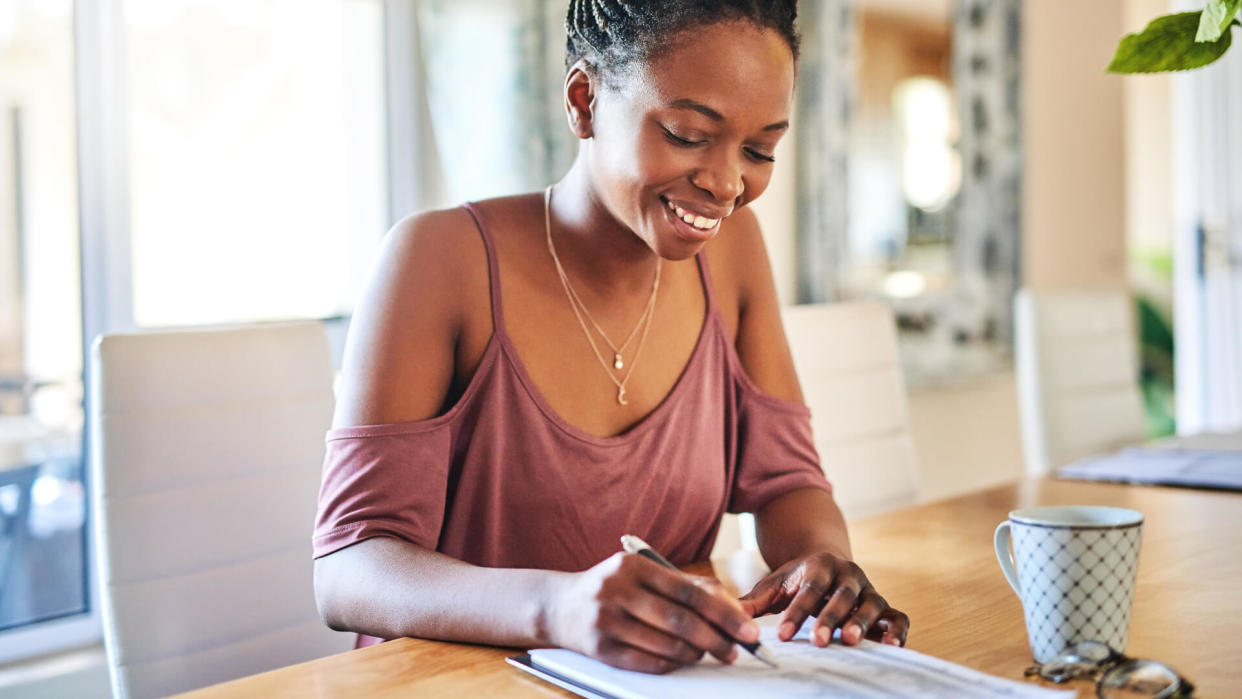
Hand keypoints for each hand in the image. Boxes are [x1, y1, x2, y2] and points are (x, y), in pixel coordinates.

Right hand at [545, 552, 760, 673]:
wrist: (557, 606)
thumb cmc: (611, 588)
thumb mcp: (641, 575)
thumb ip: (684, 586)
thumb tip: (730, 606)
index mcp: (633, 567)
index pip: (688, 592)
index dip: (723, 613)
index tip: (747, 630)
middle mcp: (617, 590)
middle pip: (680, 620)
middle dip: (715, 639)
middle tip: (736, 651)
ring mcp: (606, 620)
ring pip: (666, 644)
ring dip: (695, 654)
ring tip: (709, 654)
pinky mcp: (600, 649)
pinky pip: (647, 662)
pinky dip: (672, 664)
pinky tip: (682, 660)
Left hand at [737, 552, 908, 647]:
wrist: (827, 564)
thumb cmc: (797, 581)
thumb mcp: (774, 585)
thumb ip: (754, 601)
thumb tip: (730, 616)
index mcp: (819, 566)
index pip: (808, 590)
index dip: (797, 613)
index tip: (785, 637)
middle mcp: (847, 575)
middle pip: (841, 596)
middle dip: (829, 618)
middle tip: (819, 641)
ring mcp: (868, 590)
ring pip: (870, 604)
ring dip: (862, 622)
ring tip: (850, 641)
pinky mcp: (884, 606)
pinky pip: (898, 616)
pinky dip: (897, 630)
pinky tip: (892, 647)